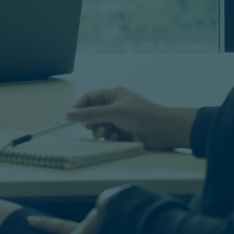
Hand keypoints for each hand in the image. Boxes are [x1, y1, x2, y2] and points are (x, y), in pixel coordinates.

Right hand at [64, 87, 197, 150]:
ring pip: (99, 127)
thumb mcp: (115, 112)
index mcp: (114, 95)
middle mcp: (115, 107)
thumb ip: (91, 114)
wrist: (164, 131)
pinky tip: (118, 138)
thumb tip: (71, 113)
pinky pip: (108, 136)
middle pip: (92, 114)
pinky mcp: (122, 133)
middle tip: (93, 127)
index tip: (70, 117)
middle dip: (92, 122)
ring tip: (109, 133)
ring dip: (101, 131)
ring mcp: (119, 120)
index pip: (89, 98)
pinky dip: (110, 138)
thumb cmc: (146, 115)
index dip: (78, 107)